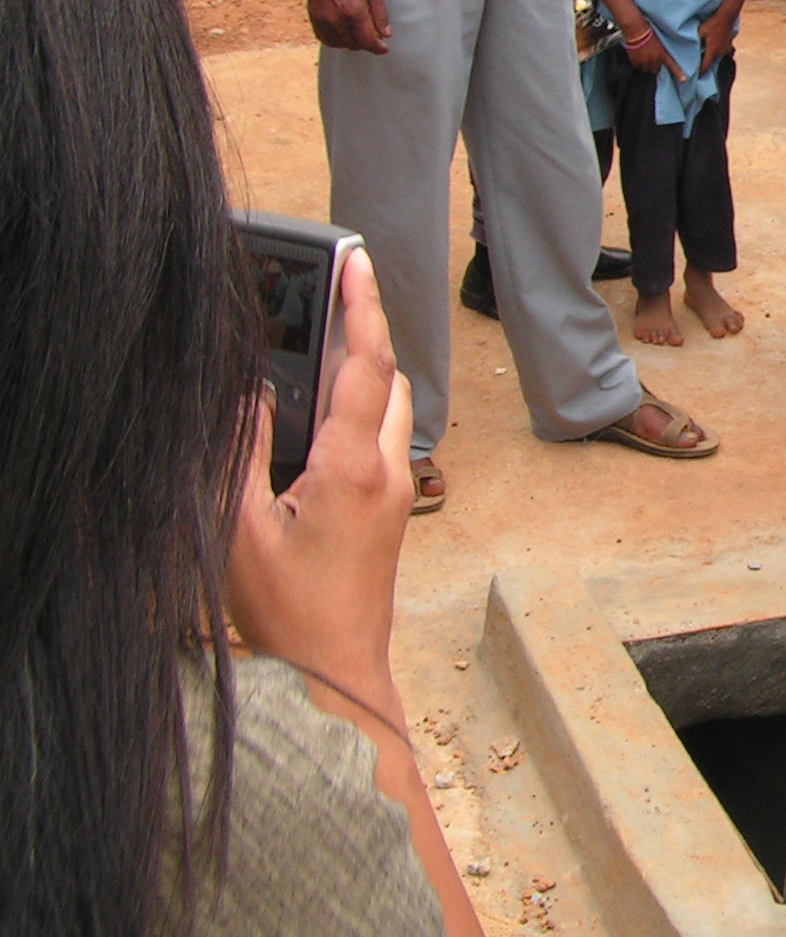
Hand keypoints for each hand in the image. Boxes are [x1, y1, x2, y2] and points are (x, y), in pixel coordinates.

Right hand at [226, 249, 411, 710]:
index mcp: (351, 468)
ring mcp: (395, 494)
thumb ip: (243, 453)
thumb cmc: (287, 613)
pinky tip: (324, 412)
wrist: (333, 675)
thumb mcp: (240, 530)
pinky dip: (363, 409)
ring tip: (327, 341)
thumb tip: (253, 392)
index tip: (355, 261)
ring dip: (367, 372)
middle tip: (336, 292)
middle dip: (367, 332)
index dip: (360, 307)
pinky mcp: (390, 513)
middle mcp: (386, 472)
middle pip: (389, 379)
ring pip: (392, 410)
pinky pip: (384, 440)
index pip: (363, 365)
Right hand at [307, 0, 389, 53]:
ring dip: (350, 42)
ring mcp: (323, 19)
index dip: (377, 48)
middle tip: (372, 36)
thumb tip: (385, 35)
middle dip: (365, 43)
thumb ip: (380, 15)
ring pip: (339, 44)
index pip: (367, 41)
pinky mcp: (314, 17)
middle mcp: (336, 19)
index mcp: (354, 13)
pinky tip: (343, 32)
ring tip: (358, 33)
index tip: (383, 48)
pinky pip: (324, 38)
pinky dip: (335, 39)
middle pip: (354, 44)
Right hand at [623, 19, 684, 80]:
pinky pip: (637, 66)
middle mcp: (654, 59)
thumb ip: (661, 51)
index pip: (672, 65)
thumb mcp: (659, 40)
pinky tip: (637, 56)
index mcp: (662, 54)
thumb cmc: (648, 31)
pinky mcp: (635, 61)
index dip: (678, 74)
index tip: (684, 80)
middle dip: (654, 67)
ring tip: (644, 58)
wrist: (636, 29)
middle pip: (655, 70)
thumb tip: (661, 57)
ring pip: (646, 70)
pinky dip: (637, 63)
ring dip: (646, 66)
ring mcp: (644, 61)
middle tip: (652, 60)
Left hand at [697, 8, 735, 75]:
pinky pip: (719, 52)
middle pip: (710, 63)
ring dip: (709, 58)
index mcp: (713, 52)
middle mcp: (720, 53)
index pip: (705, 67)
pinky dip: (714, 52)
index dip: (699, 73)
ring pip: (715, 58)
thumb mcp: (700, 32)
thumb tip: (687, 49)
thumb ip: (694, 42)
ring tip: (702, 56)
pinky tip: (710, 47)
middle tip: (695, 67)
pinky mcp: (728, 45)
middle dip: (703, 65)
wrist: (726, 16)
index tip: (693, 77)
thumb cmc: (711, 23)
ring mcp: (726, 50)